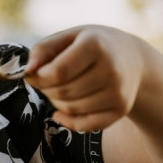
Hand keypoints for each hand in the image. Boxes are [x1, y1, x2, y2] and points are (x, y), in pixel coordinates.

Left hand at [24, 25, 144, 131]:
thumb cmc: (94, 46)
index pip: (58, 72)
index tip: (34, 74)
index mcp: (96, 45)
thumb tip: (28, 71)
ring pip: (72, 109)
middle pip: (63, 92)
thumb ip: (44, 49)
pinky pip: (85, 125)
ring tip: (58, 90)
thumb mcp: (70, 37)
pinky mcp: (121, 110)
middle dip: (45, 89)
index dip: (39, 77)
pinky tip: (61, 112)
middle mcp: (111, 70)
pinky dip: (67, 121)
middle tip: (45, 82)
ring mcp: (118, 92)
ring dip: (56, 103)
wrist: (134, 60)